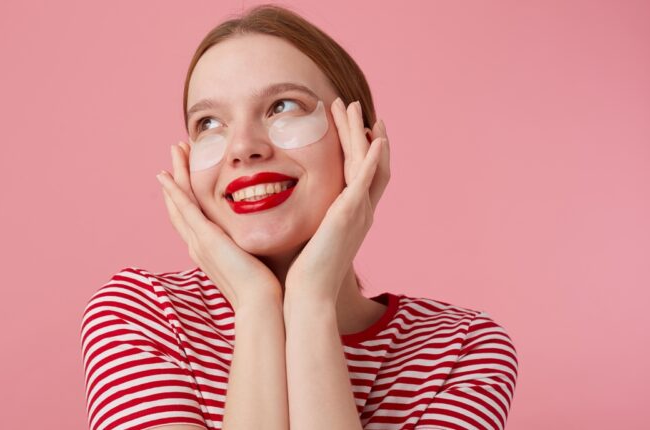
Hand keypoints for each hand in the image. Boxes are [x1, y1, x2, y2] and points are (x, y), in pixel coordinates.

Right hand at [156, 141, 282, 310]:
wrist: (262, 305)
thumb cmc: (268, 288)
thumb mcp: (259, 260)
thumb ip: (260, 246)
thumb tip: (278, 235)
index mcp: (211, 250)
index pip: (195, 217)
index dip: (188, 194)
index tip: (189, 172)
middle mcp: (199, 245)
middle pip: (180, 206)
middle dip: (177, 179)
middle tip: (176, 153)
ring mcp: (199, 242)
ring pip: (179, 202)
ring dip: (174, 176)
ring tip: (173, 151)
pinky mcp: (204, 239)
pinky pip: (184, 209)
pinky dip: (173, 191)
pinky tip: (165, 175)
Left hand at [284, 98, 390, 304]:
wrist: (306, 293)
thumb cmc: (299, 272)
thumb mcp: (304, 237)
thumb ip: (301, 219)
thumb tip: (277, 208)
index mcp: (349, 217)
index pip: (360, 175)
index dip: (359, 150)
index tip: (352, 127)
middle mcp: (360, 212)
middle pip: (370, 162)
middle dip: (361, 133)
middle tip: (352, 107)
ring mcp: (359, 212)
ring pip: (368, 162)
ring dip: (360, 132)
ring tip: (351, 107)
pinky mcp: (351, 212)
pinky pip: (368, 177)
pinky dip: (374, 156)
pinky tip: (374, 136)